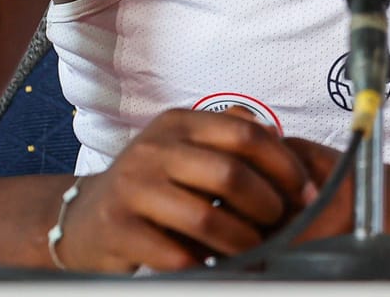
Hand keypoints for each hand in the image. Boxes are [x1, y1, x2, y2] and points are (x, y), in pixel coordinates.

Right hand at [56, 109, 314, 272]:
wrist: (83, 218)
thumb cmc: (152, 184)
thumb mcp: (186, 148)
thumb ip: (230, 137)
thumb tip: (285, 145)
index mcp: (179, 123)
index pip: (247, 135)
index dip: (284, 165)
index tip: (305, 191)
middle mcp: (154, 149)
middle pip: (230, 174)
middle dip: (267, 204)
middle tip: (282, 223)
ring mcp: (133, 188)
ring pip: (206, 217)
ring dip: (241, 240)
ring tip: (255, 250)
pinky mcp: (118, 228)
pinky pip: (176, 253)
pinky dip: (205, 265)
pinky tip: (216, 267)